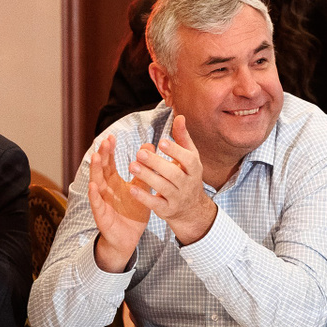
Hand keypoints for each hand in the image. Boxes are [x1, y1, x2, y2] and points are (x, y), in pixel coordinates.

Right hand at [88, 134, 150, 273]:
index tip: (111, 137)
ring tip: (96, 157)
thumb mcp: (141, 189)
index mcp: (114, 183)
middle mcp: (105, 190)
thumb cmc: (132, 213)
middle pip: (102, 170)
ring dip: (95, 170)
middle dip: (102, 156)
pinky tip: (93, 186)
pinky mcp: (101, 215)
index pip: (110, 163)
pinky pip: (96, 204)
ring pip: (96, 183)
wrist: (128, 238)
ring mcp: (101, 202)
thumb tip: (149, 147)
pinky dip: (94, 195)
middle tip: (104, 142)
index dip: (109, 151)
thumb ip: (144, 171)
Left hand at [128, 115, 215, 244]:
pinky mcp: (167, 210)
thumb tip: (180, 116)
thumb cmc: (187, 176)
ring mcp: (178, 198)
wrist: (191, 210)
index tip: (162, 142)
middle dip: (157, 163)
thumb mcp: (189, 158)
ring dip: (147, 177)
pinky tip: (132, 188)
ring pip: (163, 188)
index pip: (188, 160)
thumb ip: (183, 138)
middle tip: (140, 153)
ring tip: (132, 166)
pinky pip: (156, 204)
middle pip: (173, 174)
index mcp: (194, 169)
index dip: (176, 151)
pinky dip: (144, 197)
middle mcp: (188, 184)